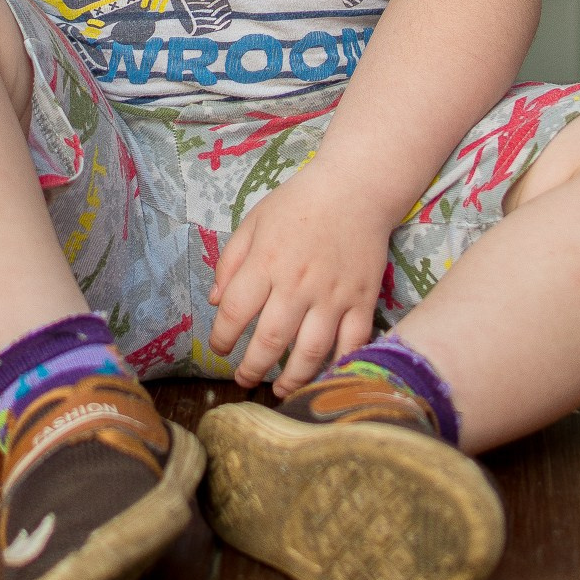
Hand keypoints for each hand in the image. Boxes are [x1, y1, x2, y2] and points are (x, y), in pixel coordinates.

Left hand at [207, 162, 388, 396]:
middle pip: (271, 340)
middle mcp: (298, 283)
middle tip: (244, 379)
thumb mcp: (253, 221)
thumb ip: (230, 261)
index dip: (222, 337)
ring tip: (279, 390)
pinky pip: (352, 343)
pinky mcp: (363, 300)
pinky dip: (339, 365)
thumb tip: (216, 302)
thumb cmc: (298, 203)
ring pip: (312, 351)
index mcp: (266, 262)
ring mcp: (333, 295)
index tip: (220, 347)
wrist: (355, 188)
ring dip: (293, 379)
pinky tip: (324, 377)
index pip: (236, 311)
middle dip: (253, 368)